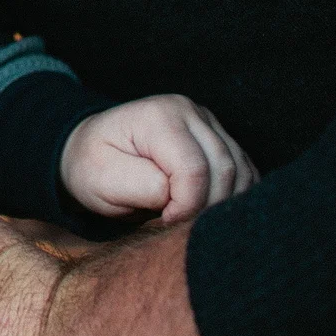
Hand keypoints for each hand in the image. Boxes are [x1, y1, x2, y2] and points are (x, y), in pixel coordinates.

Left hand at [62, 95, 257, 223]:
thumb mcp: (103, 181)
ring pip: (241, 171)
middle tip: (177, 225)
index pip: (194, 170)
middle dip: (205, 209)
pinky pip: (245, 171)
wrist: (90, 152)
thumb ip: (144, 188)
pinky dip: (233, 195)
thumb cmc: (93, 167)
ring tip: (189, 217)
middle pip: (224, 170)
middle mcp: (189, 111)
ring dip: (223, 204)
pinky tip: (208, 209)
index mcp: (158, 117)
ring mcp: (207, 121)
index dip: (186, 207)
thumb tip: (179, 197)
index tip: (163, 221)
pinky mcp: (218, 137)